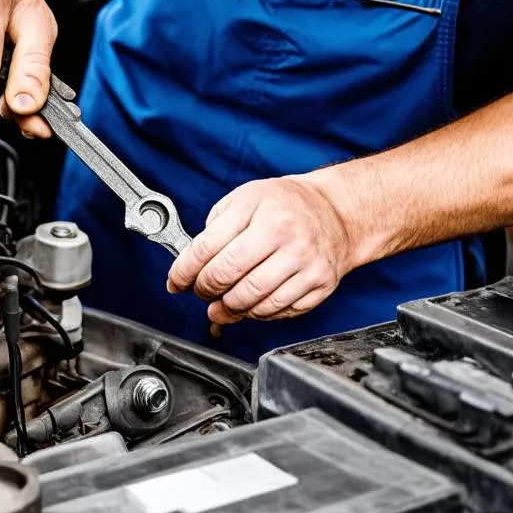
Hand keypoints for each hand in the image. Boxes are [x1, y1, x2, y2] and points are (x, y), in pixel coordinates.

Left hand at [166, 177, 355, 325]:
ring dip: (228, 309)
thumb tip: (191, 264)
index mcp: (258, 209)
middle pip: (227, 277)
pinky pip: (278, 310)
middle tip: (200, 291)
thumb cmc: (284, 205)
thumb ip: (215, 227)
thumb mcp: (244, 198)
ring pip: (252, 301)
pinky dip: (258, 313)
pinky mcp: (319, 283)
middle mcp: (284, 235)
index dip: (184, 271)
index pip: (208, 248)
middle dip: (204, 290)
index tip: (176, 281)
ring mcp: (305, 261)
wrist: (336, 212)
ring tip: (220, 306)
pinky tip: (250, 304)